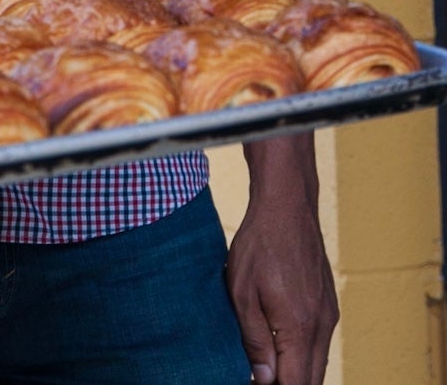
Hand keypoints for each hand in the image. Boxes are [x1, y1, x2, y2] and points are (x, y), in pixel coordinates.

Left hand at [226, 144, 337, 384]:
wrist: (287, 205)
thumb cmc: (259, 244)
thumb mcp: (242, 292)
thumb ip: (255, 340)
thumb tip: (265, 380)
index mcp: (299, 328)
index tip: (253, 384)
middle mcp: (322, 327)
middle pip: (311, 381)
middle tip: (258, 378)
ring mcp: (329, 316)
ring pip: (318, 365)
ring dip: (296, 374)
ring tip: (265, 368)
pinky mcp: (329, 305)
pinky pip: (320, 344)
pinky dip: (303, 356)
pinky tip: (280, 348)